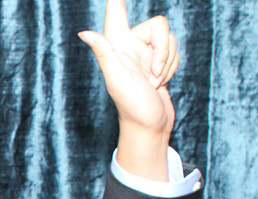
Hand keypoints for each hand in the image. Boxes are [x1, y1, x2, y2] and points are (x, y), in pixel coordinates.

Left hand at [79, 0, 179, 177]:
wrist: (150, 127)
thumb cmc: (133, 107)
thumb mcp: (118, 79)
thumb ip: (105, 53)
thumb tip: (84, 33)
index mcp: (116, 45)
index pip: (116, 11)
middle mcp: (128, 46)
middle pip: (159, 25)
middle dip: (164, 50)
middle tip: (153, 75)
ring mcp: (144, 54)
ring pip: (169, 39)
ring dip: (168, 62)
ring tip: (154, 82)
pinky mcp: (157, 62)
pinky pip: (173, 52)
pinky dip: (172, 67)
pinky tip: (160, 82)